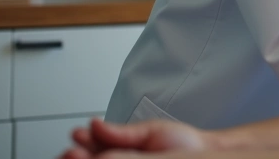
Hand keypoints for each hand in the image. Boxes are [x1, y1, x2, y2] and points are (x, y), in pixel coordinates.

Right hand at [61, 117, 211, 158]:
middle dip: (78, 155)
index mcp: (117, 147)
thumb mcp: (150, 133)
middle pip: (89, 158)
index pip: (92, 146)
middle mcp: (117, 158)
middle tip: (74, 152)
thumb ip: (122, 133)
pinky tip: (100, 158)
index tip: (78, 135)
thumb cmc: (181, 145)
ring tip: (80, 155)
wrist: (204, 153)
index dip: (82, 142)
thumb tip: (96, 123)